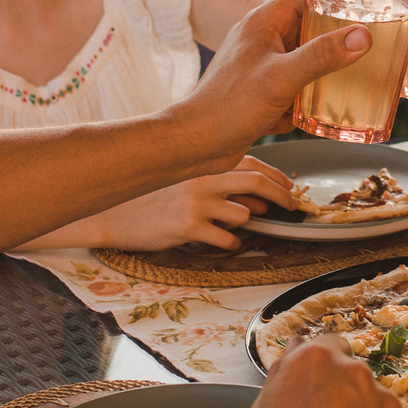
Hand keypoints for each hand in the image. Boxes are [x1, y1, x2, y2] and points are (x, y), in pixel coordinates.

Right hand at [91, 157, 294, 250]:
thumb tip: (258, 197)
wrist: (113, 214)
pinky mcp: (188, 228)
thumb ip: (216, 181)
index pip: (251, 162)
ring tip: (234, 228)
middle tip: (293, 207)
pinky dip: (232, 244)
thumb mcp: (182, 179)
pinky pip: (227, 240)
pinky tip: (224, 244)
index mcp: (201, 163)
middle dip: (282, 195)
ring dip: (248, 225)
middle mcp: (202, 178)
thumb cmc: (149, 198)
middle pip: (257, 182)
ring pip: (244, 215)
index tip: (290, 187)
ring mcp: (196, 203)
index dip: (276, 175)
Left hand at [179, 0, 369, 166]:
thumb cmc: (227, 106)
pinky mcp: (263, 93)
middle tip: (370, 43)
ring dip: (326, 72)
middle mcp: (263, 40)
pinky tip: (319, 115)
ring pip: (306, 60)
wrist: (194, 145)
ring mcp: (263, 66)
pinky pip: (296, 88)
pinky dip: (308, 99)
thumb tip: (362, 37)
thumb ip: (322, 56)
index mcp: (263, 22)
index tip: (367, 0)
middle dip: (338, 36)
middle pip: (310, 26)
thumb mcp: (281, 77)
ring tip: (354, 80)